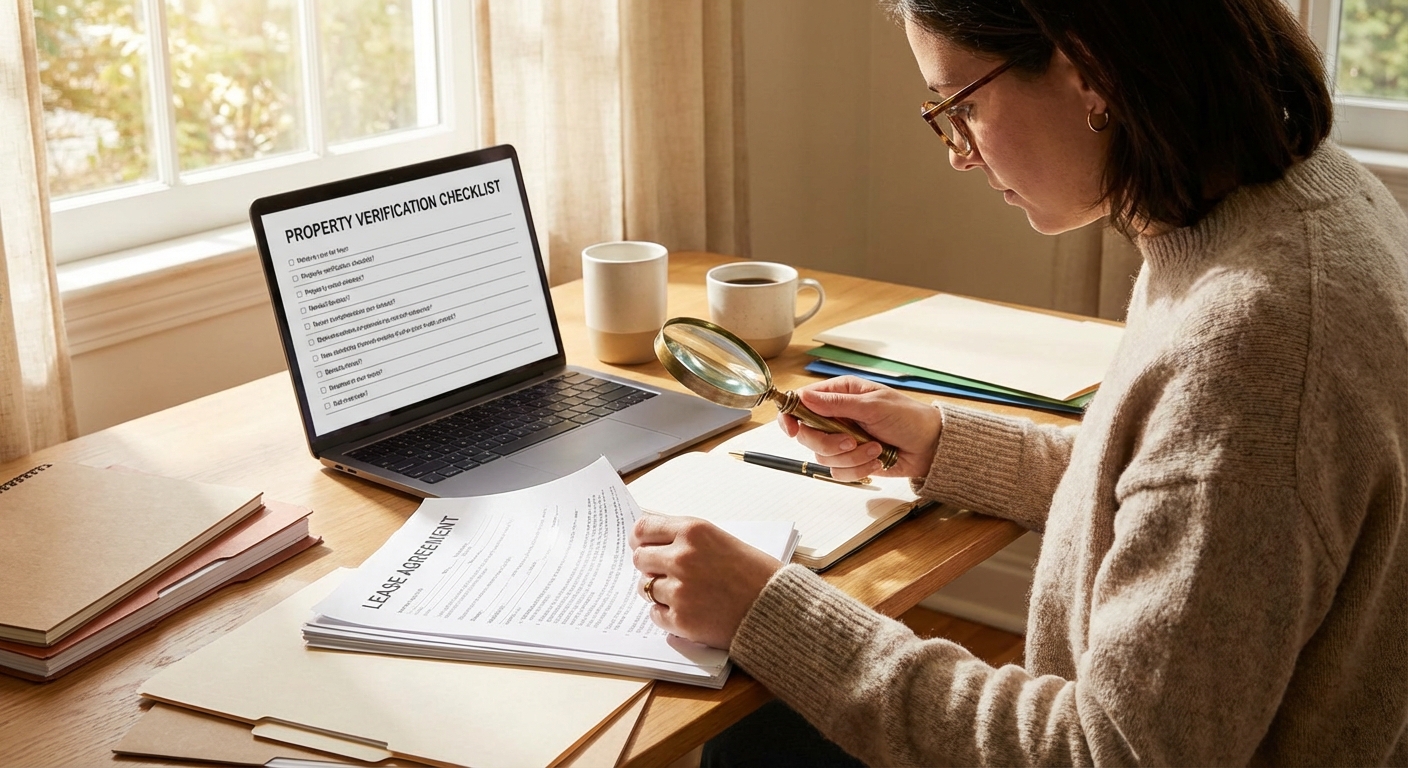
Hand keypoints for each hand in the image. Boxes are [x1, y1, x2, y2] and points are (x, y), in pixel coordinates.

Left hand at [629, 514, 781, 648]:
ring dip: (659, 592)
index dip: (639, 539)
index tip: (641, 545)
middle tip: (666, 573)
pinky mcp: (681, 619)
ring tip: (685, 594)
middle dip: (649, 567)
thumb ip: (686, 538)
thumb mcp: (720, 540)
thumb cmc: (755, 573)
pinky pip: (655, 614)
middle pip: (639, 559)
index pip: (643, 529)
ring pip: (645, 588)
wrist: (776, 608)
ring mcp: (679, 590)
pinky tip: (688, 610)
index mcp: (693, 532)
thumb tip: (651, 540)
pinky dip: (666, 614)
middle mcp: (682, 557)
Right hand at [779, 375, 941, 481]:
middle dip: (828, 442)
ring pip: (822, 455)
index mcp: (839, 394)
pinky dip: (858, 468)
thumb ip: (837, 404)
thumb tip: (805, 397)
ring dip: (851, 457)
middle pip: (806, 434)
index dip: (790, 416)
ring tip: (876, 449)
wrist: (930, 446)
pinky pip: (838, 471)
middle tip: (850, 441)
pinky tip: (877, 460)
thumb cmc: (908, 418)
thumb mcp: (873, 405)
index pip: (801, 402)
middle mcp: (836, 416)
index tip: (791, 429)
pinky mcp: (851, 460)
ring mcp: (842, 440)